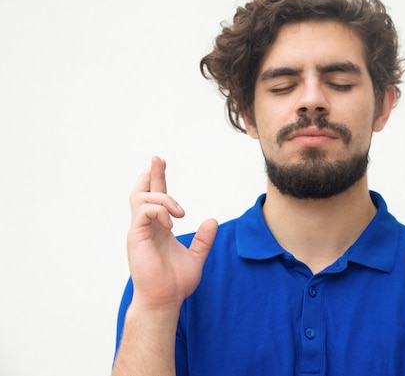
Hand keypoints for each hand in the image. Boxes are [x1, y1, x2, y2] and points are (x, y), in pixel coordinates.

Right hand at [126, 156, 216, 310]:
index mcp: (158, 228)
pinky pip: (144, 212)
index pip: (156, 198)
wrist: (165, 300)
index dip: (158, 180)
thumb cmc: (175, 283)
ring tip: (181, 212)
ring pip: (142, 198)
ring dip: (163, 197)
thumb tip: (212, 221)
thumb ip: (203, 240)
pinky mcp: (136, 237)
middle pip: (142, 192)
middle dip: (151, 174)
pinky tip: (172, 221)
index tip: (160, 163)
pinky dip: (159, 210)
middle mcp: (146, 227)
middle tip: (157, 158)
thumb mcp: (196, 257)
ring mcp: (139, 231)